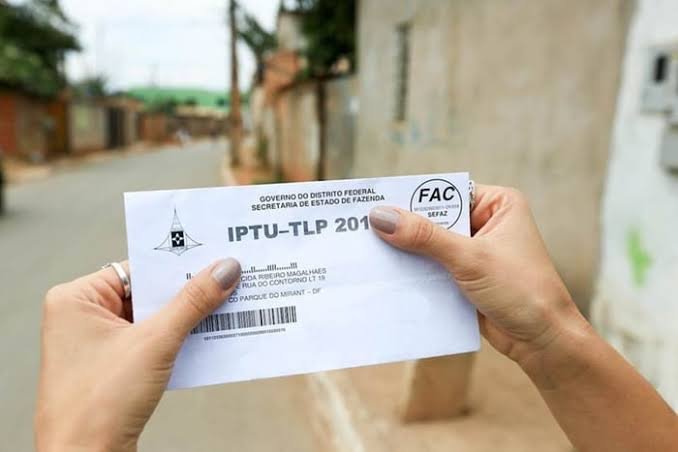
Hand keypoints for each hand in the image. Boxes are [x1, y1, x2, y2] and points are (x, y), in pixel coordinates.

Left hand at [35, 258, 240, 451]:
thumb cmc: (100, 403)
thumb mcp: (155, 343)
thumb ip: (192, 302)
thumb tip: (225, 270)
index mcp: (76, 299)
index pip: (137, 269)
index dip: (177, 265)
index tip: (214, 257)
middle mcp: (82, 317)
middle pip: (147, 293)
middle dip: (186, 293)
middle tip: (227, 281)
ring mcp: (95, 343)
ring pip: (152, 318)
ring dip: (186, 318)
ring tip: (224, 307)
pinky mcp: (111, 366)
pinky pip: (150, 341)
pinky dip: (177, 339)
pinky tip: (206, 337)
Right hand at [369, 185, 590, 385]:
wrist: (543, 342)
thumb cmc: (522, 291)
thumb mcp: (470, 258)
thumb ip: (425, 237)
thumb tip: (381, 217)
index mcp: (497, 204)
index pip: (445, 193)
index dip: (411, 199)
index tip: (375, 203)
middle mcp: (486, 223)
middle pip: (434, 219)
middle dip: (405, 229)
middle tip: (364, 230)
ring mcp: (475, 252)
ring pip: (430, 246)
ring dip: (408, 253)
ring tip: (370, 253)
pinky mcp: (465, 277)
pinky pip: (433, 269)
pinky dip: (415, 273)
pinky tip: (389, 276)